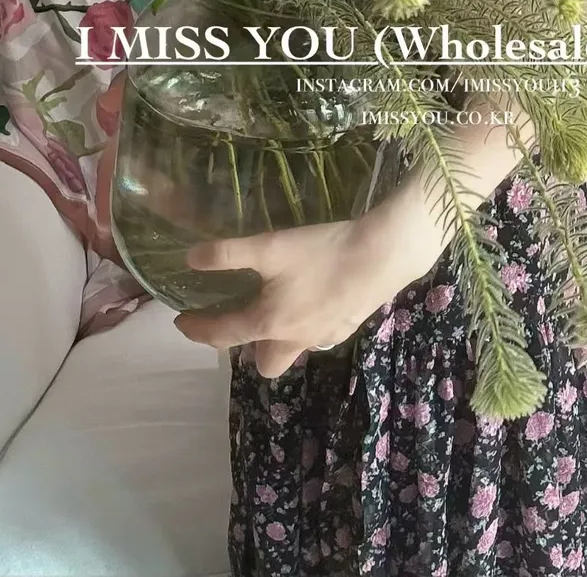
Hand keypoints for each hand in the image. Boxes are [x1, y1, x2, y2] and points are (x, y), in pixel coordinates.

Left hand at [173, 190, 444, 377]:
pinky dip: (309, 326)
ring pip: (293, 352)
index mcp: (267, 323)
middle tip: (244, 316)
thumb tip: (190, 259)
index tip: (181, 321)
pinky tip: (316, 300)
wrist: (382, 255)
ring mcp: (323, 337)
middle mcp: (293, 339)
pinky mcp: (347, 327)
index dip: (196, 328)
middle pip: (263, 363)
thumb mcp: (270, 247)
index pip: (221, 334)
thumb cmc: (322, 252)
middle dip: (248, 347)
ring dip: (280, 339)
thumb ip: (227, 254)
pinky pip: (318, 338)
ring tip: (281, 307)